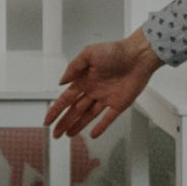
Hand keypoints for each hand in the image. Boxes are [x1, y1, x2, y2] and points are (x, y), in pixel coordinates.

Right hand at [44, 36, 162, 140]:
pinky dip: (100, 127)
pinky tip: (93, 134)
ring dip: (77, 126)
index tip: (48, 120)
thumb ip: (73, 67)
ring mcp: (106, 98)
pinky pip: (107, 118)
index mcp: (84, 79)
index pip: (66, 99)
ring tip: (67, 135)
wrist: (139, 55)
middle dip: (64, 122)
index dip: (56, 110)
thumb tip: (61, 82)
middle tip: (55, 133)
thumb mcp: (89, 53)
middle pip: (75, 111)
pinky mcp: (119, 104)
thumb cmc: (116, 50)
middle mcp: (93, 90)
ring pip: (88, 116)